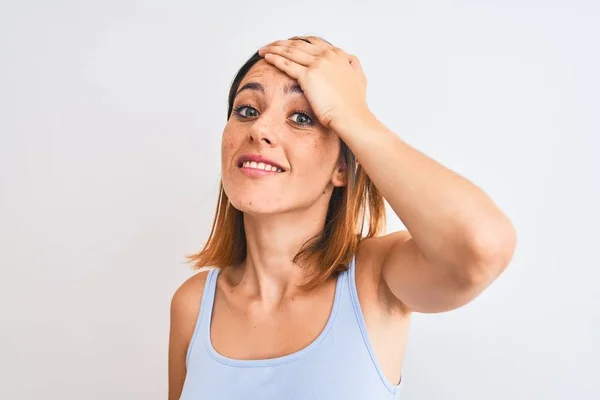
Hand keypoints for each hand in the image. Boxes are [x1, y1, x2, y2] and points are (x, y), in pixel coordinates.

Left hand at [257, 36, 371, 131]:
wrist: (351, 116)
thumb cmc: (354, 103)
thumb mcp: (359, 77)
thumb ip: (352, 65)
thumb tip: (349, 58)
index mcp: (338, 54)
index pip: (313, 42)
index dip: (298, 42)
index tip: (288, 45)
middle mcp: (327, 55)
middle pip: (298, 44)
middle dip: (282, 44)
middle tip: (271, 46)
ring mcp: (317, 64)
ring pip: (290, 51)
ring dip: (274, 48)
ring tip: (264, 50)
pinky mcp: (308, 76)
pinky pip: (286, 64)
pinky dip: (275, 58)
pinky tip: (267, 58)